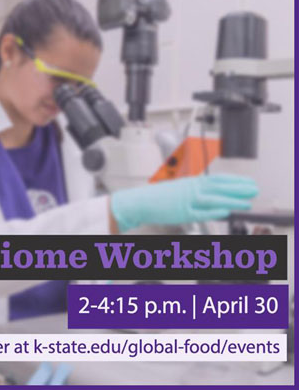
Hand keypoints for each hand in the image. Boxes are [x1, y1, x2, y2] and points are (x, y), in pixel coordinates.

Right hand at [111, 174, 257, 233]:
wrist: (140, 201)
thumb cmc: (158, 197)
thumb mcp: (179, 189)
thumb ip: (195, 191)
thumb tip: (213, 196)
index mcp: (191, 182)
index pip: (217, 179)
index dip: (235, 181)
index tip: (247, 182)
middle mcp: (191, 189)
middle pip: (219, 188)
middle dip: (238, 189)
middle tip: (254, 189)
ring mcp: (187, 201)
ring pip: (213, 200)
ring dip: (231, 201)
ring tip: (246, 203)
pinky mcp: (181, 213)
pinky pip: (200, 212)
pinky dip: (213, 212)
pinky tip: (225, 213)